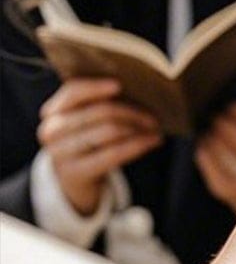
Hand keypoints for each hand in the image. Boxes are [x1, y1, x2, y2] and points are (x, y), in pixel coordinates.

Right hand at [37, 78, 161, 214]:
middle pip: (100, 112)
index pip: (73, 92)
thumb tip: (136, 88)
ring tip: (155, 128)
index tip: (120, 85)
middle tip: (154, 116)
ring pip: (110, 131)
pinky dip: (138, 145)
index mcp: (53, 111)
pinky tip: (153, 141)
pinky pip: (114, 153)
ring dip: (138, 128)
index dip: (97, 87)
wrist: (74, 178)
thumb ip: (98, 103)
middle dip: (132, 112)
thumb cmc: (87, 141)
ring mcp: (61, 153)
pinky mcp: (76, 172)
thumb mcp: (85, 120)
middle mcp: (52, 130)